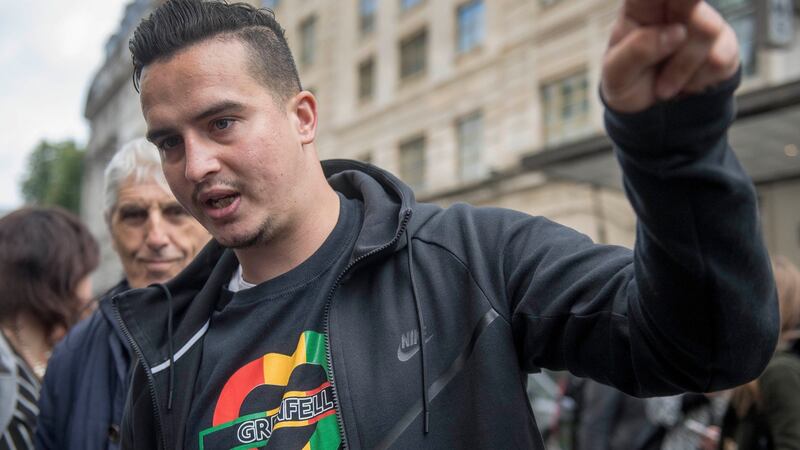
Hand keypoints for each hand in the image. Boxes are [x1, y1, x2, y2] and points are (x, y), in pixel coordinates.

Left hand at [601, 0, 739, 112]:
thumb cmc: (628, 81)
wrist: (652, 113)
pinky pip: (718, 58)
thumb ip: (637, 51)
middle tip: (676, 31)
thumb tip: (675, 32)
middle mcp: (675, 8)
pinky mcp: (724, 46)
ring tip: (663, 85)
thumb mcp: (616, 73)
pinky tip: (685, 84)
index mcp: (641, 7)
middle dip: (688, 4)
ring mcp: (702, 24)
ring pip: (704, 30)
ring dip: (679, 69)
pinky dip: (696, 80)